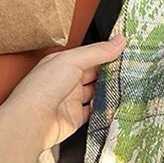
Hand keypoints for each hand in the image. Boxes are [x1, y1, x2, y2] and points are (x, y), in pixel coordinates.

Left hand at [4, 36, 126, 149]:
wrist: (32, 121)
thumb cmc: (42, 88)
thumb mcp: (73, 61)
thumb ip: (98, 52)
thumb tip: (119, 41)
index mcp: (63, 63)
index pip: (89, 56)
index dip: (107, 53)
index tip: (126, 52)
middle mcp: (66, 80)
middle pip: (94, 74)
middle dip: (111, 73)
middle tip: (132, 70)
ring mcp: (71, 100)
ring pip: (96, 93)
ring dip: (109, 91)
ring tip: (128, 86)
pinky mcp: (75, 117)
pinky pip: (94, 112)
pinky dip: (104, 109)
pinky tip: (115, 104)